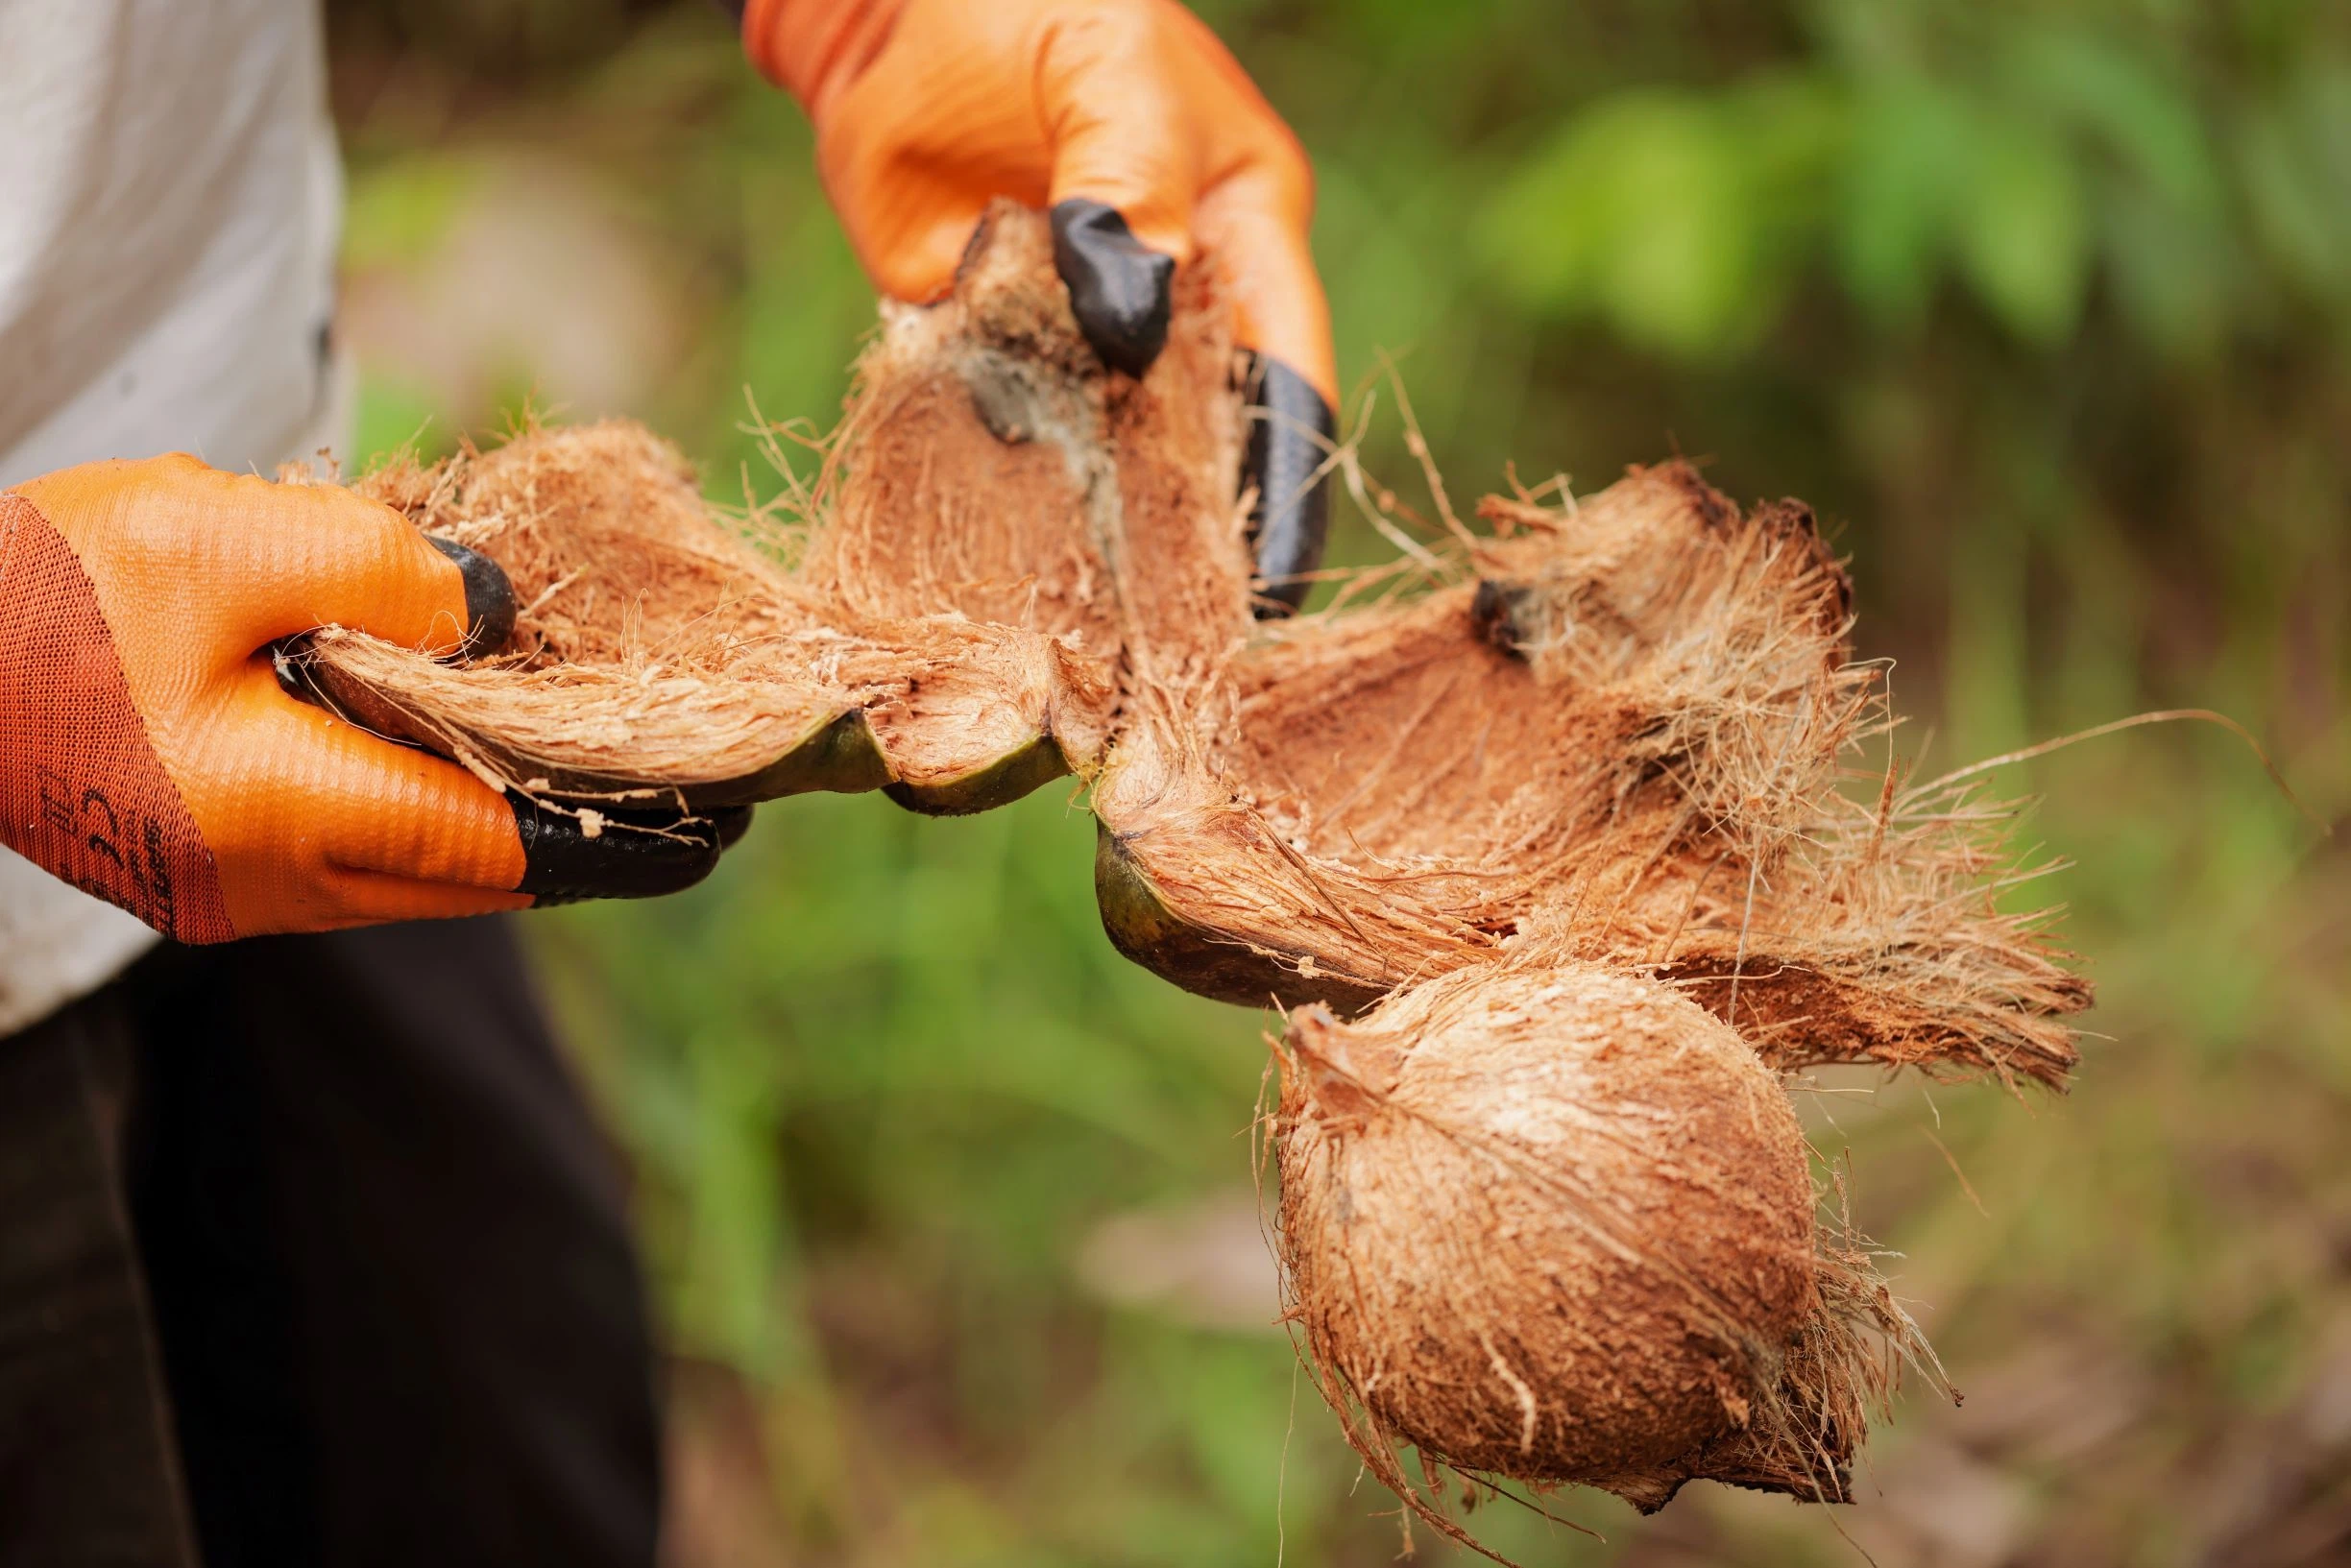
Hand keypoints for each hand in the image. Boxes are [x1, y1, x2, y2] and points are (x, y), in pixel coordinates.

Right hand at [0, 456, 742, 941]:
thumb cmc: (36, 597)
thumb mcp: (216, 539)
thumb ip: (379, 568)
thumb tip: (501, 606)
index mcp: (291, 817)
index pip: (513, 849)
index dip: (629, 837)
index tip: (727, 821)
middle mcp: (276, 884)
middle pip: (482, 875)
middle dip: (585, 834)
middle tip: (684, 780)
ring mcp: (236, 889)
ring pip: (422, 871)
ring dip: (506, 819)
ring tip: (592, 751)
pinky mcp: (206, 865)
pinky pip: (358, 852)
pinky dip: (428, 804)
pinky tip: (455, 734)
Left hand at [742, 0, 1336, 613]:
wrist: (882, 5)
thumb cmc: (1028, 7)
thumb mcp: (1107, 72)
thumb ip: (1126, 184)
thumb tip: (1132, 325)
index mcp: (1239, 240)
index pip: (1282, 383)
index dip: (1281, 486)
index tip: (1267, 587)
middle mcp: (1163, 307)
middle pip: (1194, 445)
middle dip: (1189, 541)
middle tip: (1176, 646)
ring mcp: (1071, 335)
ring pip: (1099, 455)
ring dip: (1093, 530)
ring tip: (1096, 637)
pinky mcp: (977, 346)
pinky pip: (998, 430)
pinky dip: (999, 483)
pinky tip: (1002, 560)